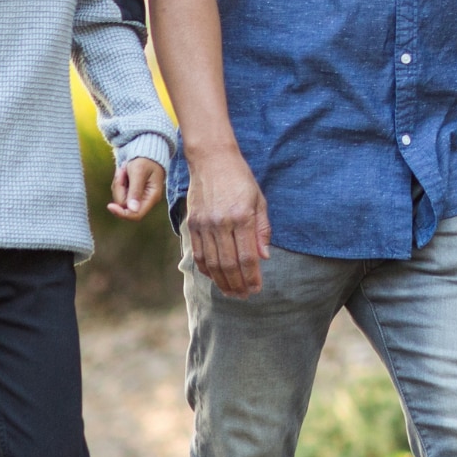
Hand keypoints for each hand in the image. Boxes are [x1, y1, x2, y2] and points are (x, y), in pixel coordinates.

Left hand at [107, 155, 165, 220]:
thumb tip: (132, 209)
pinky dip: (118, 182)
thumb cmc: (146, 159)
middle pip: (125, 205)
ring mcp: (138, 197)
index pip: (136, 214)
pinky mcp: (132, 193)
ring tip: (124, 169)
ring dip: (118, 184)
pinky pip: (119, 193)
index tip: (110, 206)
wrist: (147, 150)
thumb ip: (135, 190)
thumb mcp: (139, 172)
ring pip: (120, 199)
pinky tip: (124, 172)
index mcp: (152, 196)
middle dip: (119, 189)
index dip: (122, 213)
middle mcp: (146, 200)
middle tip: (121, 171)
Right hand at [185, 141, 273, 296]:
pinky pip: (198, 253)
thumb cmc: (240, 179)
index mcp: (241, 217)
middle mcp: (221, 223)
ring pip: (212, 263)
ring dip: (222, 281)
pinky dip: (206, 269)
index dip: (252, 276)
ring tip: (231, 292)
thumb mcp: (259, 200)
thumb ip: (262, 229)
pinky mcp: (192, 224)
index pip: (247, 256)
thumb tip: (264, 257)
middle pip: (229, 264)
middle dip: (237, 284)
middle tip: (244, 296)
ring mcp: (204, 225)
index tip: (257, 288)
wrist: (212, 160)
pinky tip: (215, 277)